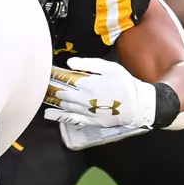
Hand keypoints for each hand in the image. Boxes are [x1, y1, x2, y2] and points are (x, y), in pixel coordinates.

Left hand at [42, 57, 156, 129]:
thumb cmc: (125, 84)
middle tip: (46, 85)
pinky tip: (48, 114)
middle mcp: (84, 99)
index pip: (68, 80)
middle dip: (55, 89)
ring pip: (66, 106)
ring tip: (45, 96)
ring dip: (55, 101)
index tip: (49, 74)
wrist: (138, 105)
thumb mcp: (110, 68)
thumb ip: (89, 64)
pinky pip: (71, 118)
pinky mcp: (90, 121)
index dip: (58, 77)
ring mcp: (86, 111)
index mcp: (88, 84)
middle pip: (64, 94)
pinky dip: (58, 116)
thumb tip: (69, 63)